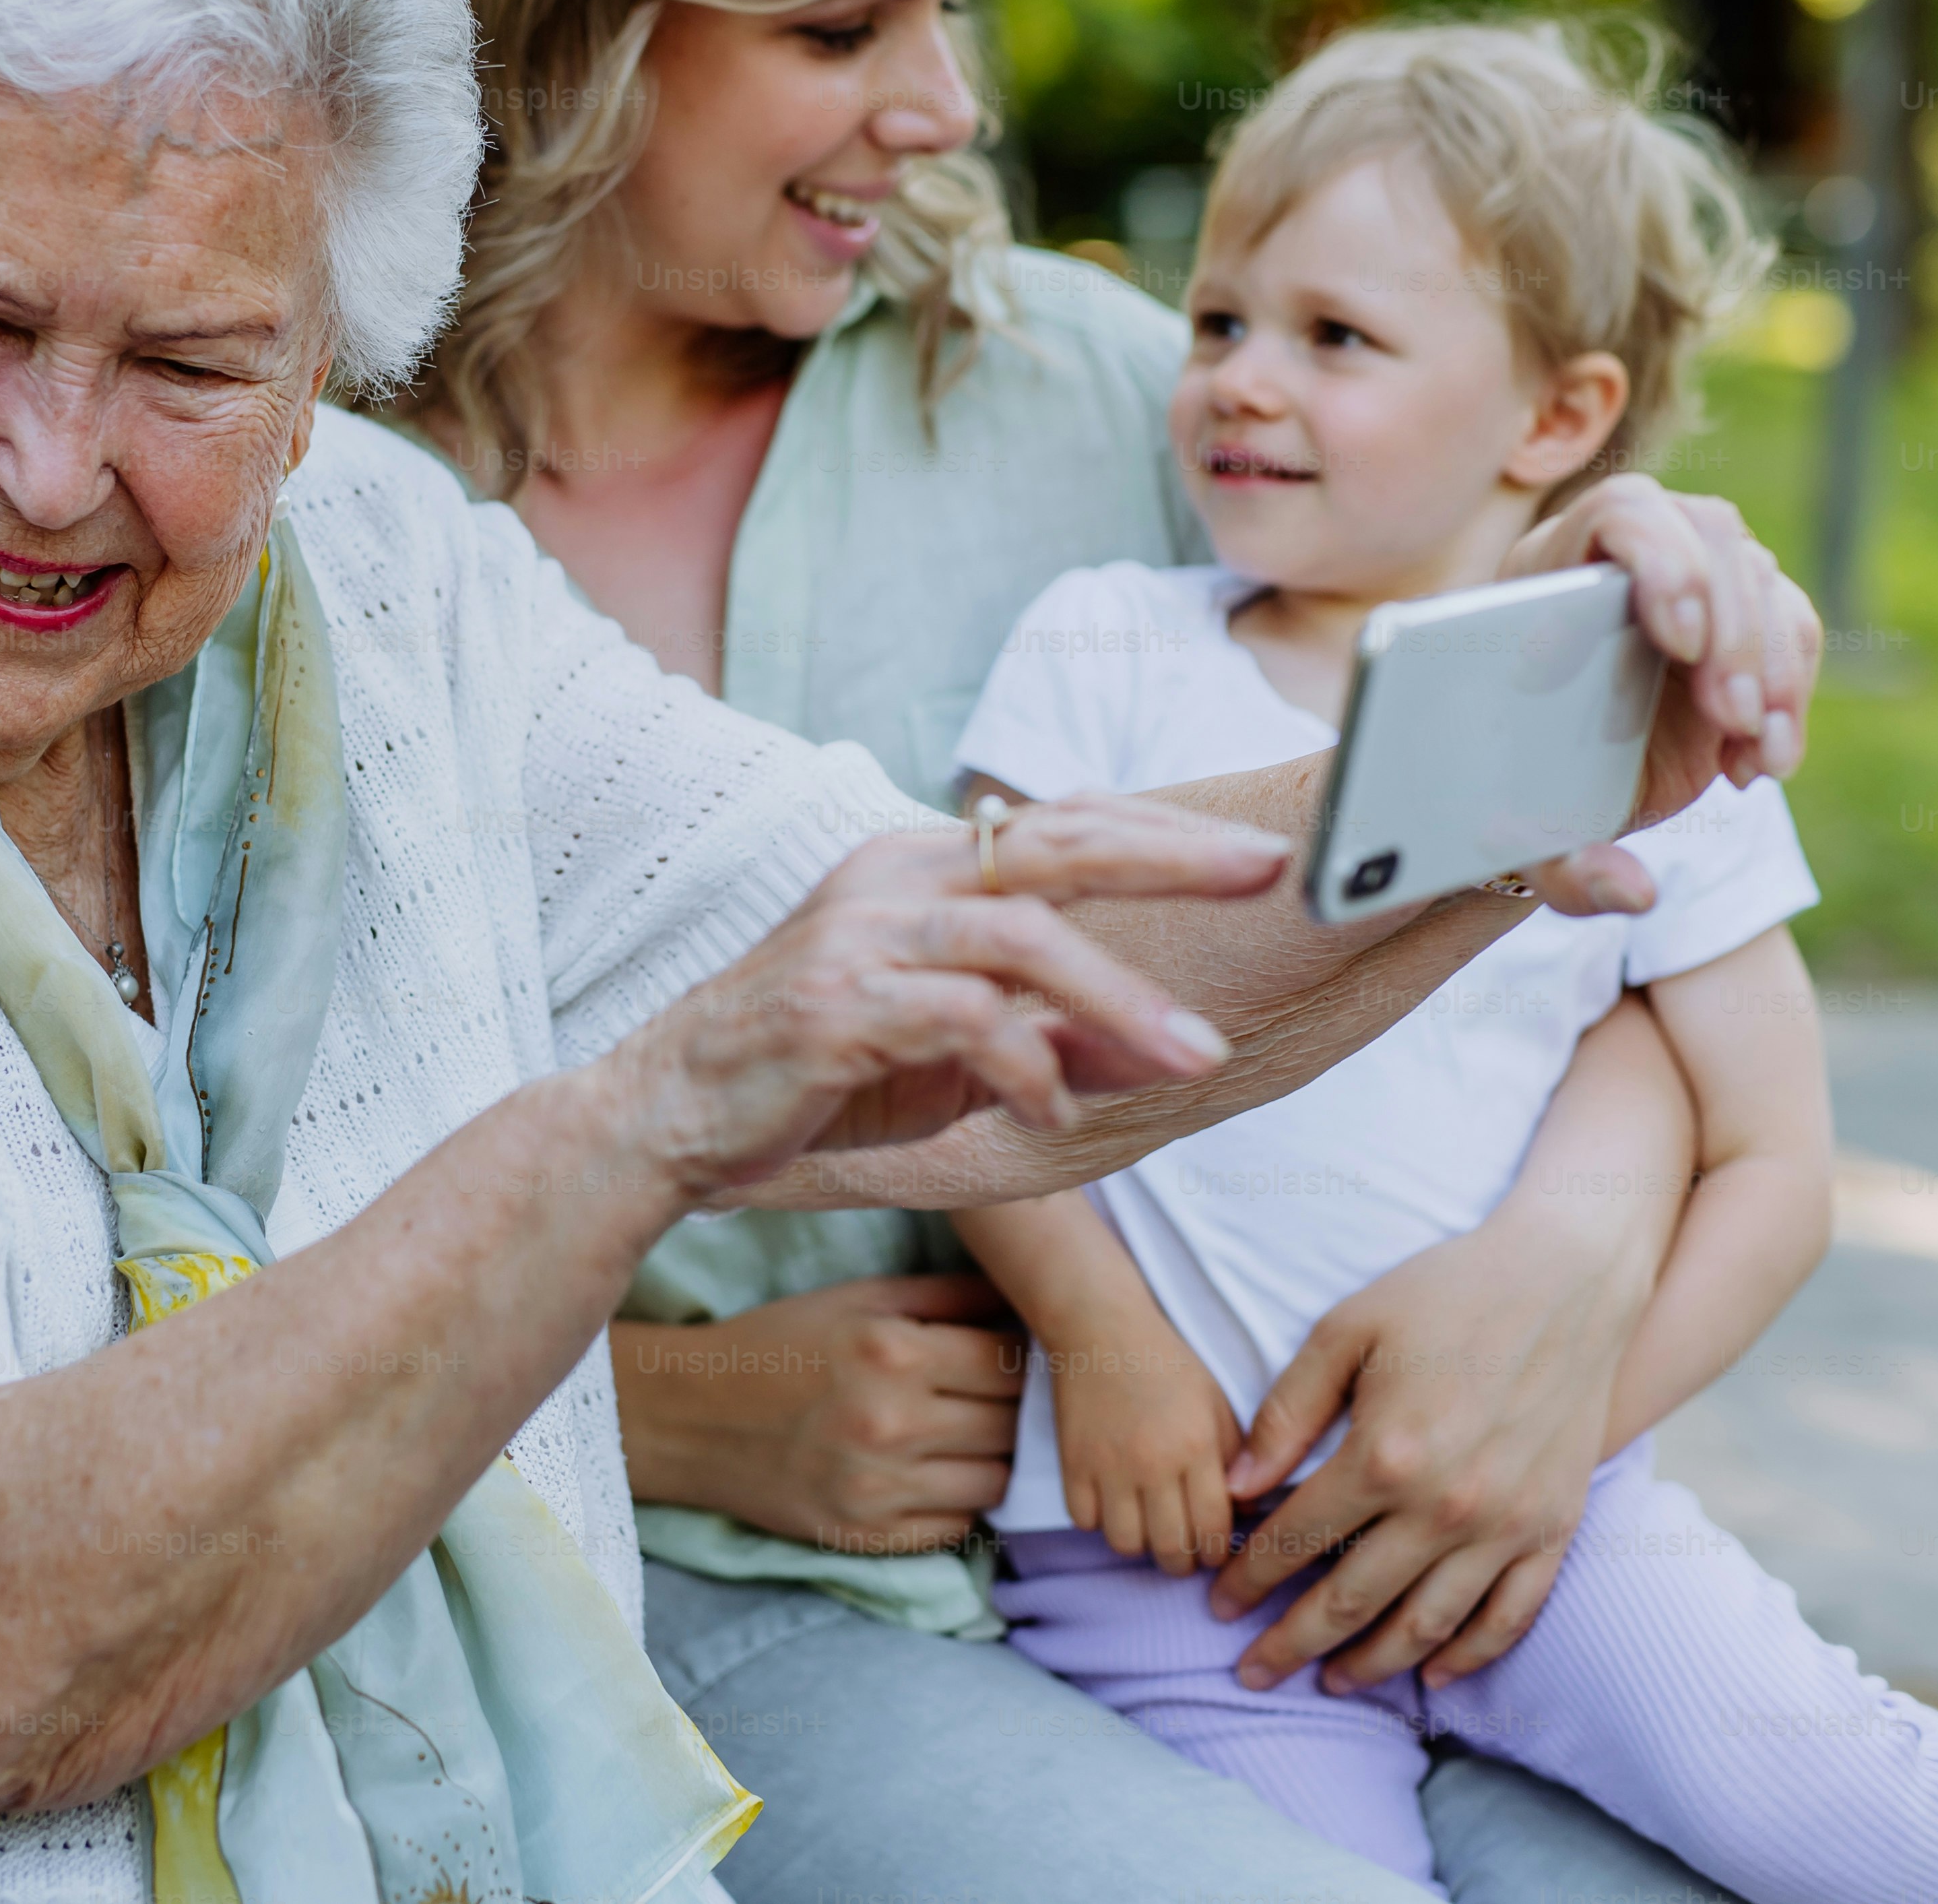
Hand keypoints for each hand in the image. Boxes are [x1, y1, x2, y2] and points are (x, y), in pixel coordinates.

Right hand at [607, 794, 1293, 1198]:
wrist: (668, 1115)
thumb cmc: (815, 1075)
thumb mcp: (954, 1059)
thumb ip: (1052, 1041)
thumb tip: (1165, 1048)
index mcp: (921, 870)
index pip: (1060, 822)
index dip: (1162, 829)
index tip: (1256, 849)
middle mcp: (893, 879)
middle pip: (1055, 842)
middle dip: (1171, 854)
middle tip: (1269, 870)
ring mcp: (860, 936)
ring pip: (1021, 936)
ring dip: (1120, 998)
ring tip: (1195, 1052)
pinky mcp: (837, 1004)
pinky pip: (962, 1019)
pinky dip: (1027, 1067)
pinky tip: (1052, 1112)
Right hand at [615, 1276, 1023, 1553]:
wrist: (694, 1417)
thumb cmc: (782, 1344)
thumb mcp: (860, 1298)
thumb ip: (948, 1295)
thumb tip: (1027, 1301)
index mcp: (892, 1351)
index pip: (1008, 1363)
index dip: (1016, 1357)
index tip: (1005, 1354)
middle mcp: (891, 1424)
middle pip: (1009, 1425)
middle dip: (1009, 1408)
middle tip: (987, 1395)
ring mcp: (879, 1489)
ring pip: (995, 1482)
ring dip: (990, 1458)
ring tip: (962, 1434)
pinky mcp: (867, 1538)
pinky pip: (957, 1525)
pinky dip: (956, 1499)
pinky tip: (930, 1471)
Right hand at [1048, 1307, 1240, 1576]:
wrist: (1100, 1330)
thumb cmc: (1167, 1365)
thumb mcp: (1216, 1404)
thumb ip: (1235, 1458)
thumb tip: (1243, 1513)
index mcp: (1196, 1447)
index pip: (1213, 1530)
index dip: (1217, 1552)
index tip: (1214, 1549)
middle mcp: (1153, 1464)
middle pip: (1171, 1549)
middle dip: (1183, 1562)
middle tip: (1184, 1551)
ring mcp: (1108, 1466)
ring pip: (1126, 1544)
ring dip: (1141, 1544)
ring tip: (1147, 1528)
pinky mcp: (1072, 1463)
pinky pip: (1084, 1521)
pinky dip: (1098, 1521)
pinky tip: (1111, 1503)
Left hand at [1207, 1207, 1650, 1693]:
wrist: (1567, 1281)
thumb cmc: (1445, 1293)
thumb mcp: (1347, 1330)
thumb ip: (1288, 1413)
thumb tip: (1240, 1487)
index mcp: (1387, 1456)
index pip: (1297, 1540)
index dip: (1249, 1579)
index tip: (1218, 1605)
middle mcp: (1447, 1506)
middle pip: (1352, 1601)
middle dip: (1291, 1643)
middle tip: (1252, 1674)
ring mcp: (1508, 1525)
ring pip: (1427, 1625)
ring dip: (1373, 1664)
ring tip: (1330, 1683)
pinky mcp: (1555, 1528)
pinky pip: (1510, 1616)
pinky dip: (1468, 1655)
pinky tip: (1432, 1676)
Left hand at [1499, 474, 1819, 916]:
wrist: (1540, 793)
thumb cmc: (1513, 796)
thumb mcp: (1522, 838)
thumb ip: (1564, 869)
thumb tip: (1632, 894)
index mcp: (1550, 572)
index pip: (1622, 514)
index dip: (1663, 559)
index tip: (1682, 639)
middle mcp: (1628, 562)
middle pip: (1710, 539)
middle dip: (1734, 629)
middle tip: (1731, 717)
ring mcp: (1693, 587)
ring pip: (1764, 582)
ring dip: (1775, 667)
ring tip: (1752, 754)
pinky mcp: (1740, 627)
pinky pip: (1793, 633)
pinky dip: (1792, 698)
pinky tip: (1761, 767)